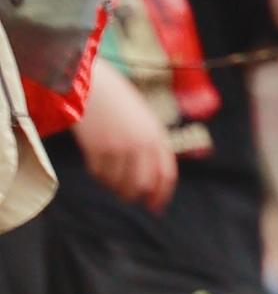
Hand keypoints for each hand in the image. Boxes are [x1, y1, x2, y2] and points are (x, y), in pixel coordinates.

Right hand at [76, 49, 176, 211]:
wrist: (94, 87)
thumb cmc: (120, 102)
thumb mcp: (144, 120)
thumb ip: (151, 145)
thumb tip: (153, 179)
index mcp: (157, 135)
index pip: (166, 173)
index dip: (162, 194)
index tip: (156, 207)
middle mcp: (141, 144)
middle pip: (142, 186)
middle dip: (136, 195)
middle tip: (128, 196)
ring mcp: (119, 148)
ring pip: (119, 185)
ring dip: (115, 186)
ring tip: (111, 175)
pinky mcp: (98, 150)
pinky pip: (99, 176)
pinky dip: (99, 175)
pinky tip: (98, 163)